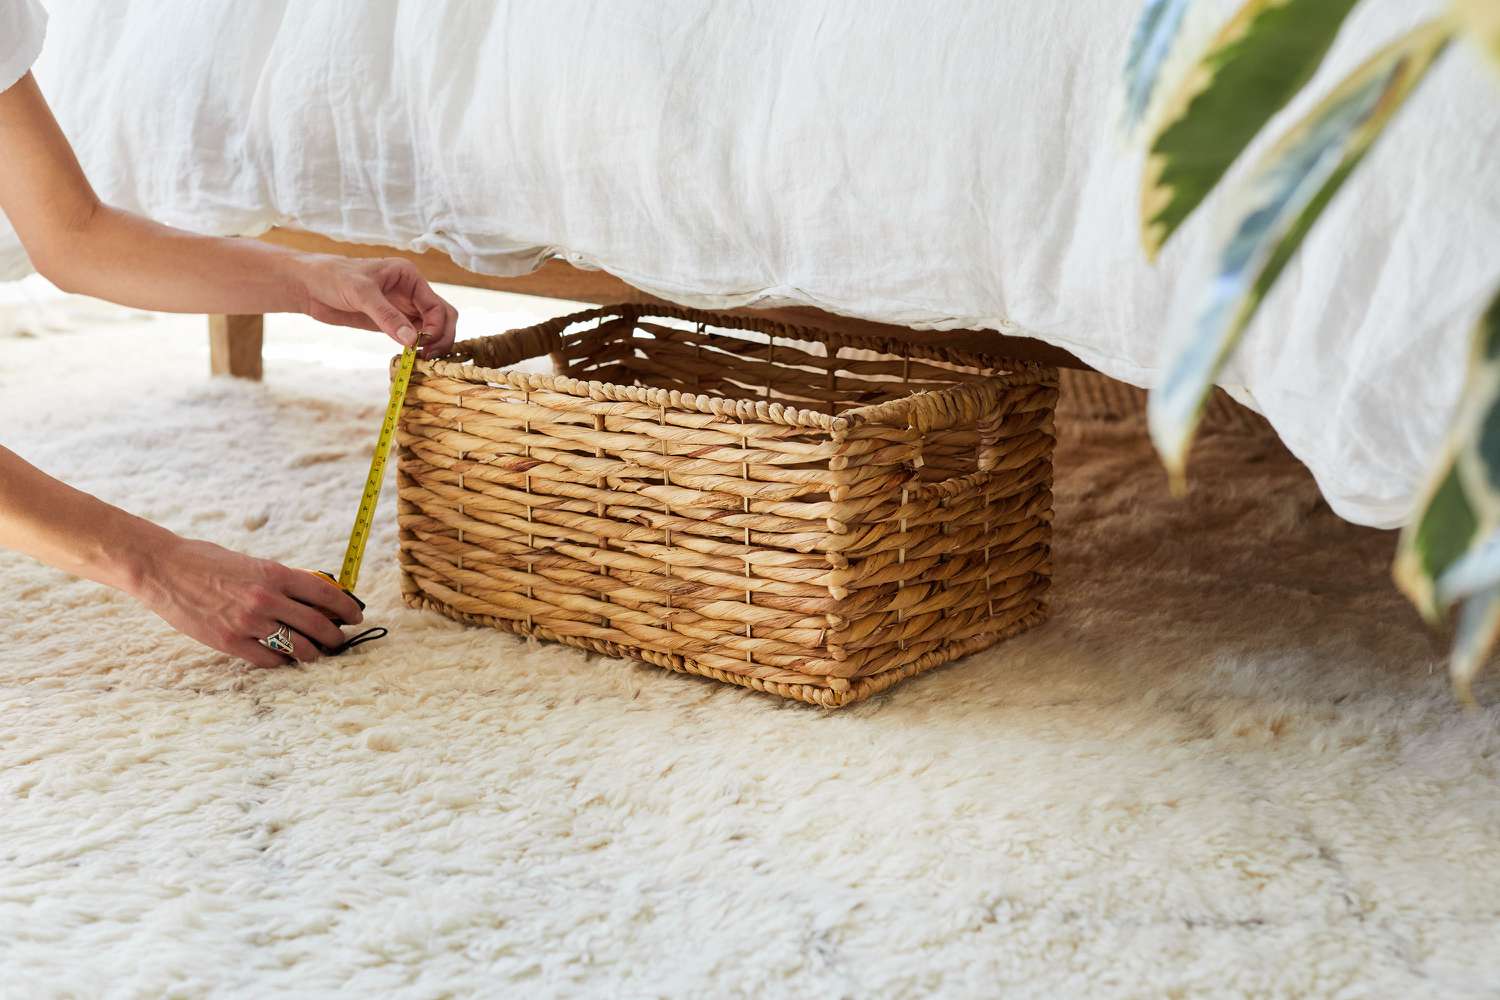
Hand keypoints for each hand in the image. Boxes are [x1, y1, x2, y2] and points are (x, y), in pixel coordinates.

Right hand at [131, 533, 364, 667]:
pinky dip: (282, 661)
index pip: (326, 594)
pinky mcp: (230, 642)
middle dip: (336, 637)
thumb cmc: (209, 562)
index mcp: (275, 574)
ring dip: (313, 654)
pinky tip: (284, 657)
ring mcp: (249, 623)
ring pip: (299, 648)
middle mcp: (267, 599)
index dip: (347, 608)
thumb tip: (314, 596)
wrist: (165, 570)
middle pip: (319, 626)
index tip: (356, 616)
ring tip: (316, 653)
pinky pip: (269, 660)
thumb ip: (282, 580)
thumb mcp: (253, 563)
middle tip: (339, 641)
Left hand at [296, 253, 458, 357]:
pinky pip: (413, 337)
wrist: (308, 286)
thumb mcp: (361, 293)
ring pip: (432, 329)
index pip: (437, 306)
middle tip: (428, 357)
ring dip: (432, 345)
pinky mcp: (391, 323)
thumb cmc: (333, 277)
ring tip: (421, 360)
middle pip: (443, 318)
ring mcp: (402, 308)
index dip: (436, 327)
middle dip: (442, 337)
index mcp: (410, 277)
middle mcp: (411, 292)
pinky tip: (411, 359)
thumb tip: (413, 341)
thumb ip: (388, 316)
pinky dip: (417, 349)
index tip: (423, 345)